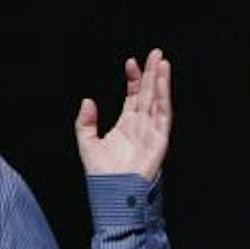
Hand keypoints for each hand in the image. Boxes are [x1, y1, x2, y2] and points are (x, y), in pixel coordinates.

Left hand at [75, 48, 171, 182]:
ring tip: (162, 61)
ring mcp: (151, 132)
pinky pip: (163, 115)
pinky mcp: (160, 140)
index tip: (131, 62)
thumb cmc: (102, 175)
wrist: (114, 195)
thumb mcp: (87, 143)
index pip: (134, 97)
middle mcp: (141, 126)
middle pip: (148, 94)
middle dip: (152, 74)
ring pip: (158, 101)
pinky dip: (164, 97)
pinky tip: (162, 82)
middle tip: (155, 53)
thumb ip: (85, 122)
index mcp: (126, 125)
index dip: (134, 79)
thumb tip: (87, 101)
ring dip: (161, 81)